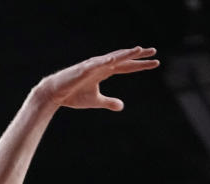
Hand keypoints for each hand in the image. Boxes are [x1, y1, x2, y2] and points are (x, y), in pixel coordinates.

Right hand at [36, 46, 158, 110]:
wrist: (54, 94)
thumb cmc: (73, 95)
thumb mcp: (95, 101)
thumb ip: (109, 102)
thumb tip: (122, 106)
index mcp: (104, 72)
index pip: (126, 67)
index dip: (140, 65)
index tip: (155, 63)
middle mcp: (101, 66)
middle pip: (123, 59)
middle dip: (138, 55)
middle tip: (154, 51)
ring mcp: (92, 66)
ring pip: (111, 58)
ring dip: (124, 54)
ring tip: (138, 50)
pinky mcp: (82, 70)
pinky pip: (94, 65)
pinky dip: (103, 61)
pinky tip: (112, 59)